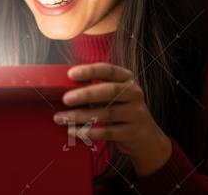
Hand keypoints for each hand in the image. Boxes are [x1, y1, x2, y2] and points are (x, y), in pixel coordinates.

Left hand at [53, 63, 171, 176]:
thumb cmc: (121, 111)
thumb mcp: (114, 96)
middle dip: (85, 95)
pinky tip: (75, 131)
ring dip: (81, 116)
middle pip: (109, 91)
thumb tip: (63, 89)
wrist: (146, 137)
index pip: (108, 70)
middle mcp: (134, 93)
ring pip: (107, 113)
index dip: (90, 71)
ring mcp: (136, 113)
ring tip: (62, 118)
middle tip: (65, 99)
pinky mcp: (133, 132)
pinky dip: (90, 132)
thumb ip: (96, 90)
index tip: (71, 74)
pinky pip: (109, 132)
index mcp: (126, 79)